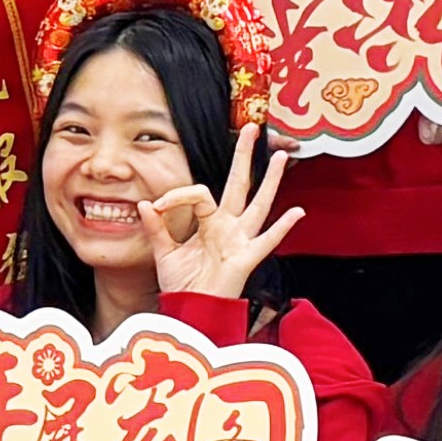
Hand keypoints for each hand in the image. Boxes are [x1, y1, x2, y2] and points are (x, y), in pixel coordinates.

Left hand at [143, 133, 302, 303]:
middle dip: (244, 157)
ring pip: (259, 205)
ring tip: (280, 157)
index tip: (156, 206)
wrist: (190, 312)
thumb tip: (145, 203)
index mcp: (209, 222)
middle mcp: (228, 226)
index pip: (199, 193)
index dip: (177, 195)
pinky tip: (296, 212)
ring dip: (270, 181)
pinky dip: (282, 228)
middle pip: (239, 185)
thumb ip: (157, 228)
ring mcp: (240, 240)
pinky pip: (266, 241)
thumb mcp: (165, 253)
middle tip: (250, 129)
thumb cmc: (183, 284)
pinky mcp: (246, 259)